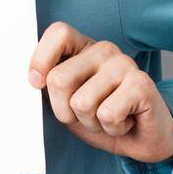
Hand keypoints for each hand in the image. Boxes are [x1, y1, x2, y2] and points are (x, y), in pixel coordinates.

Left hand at [28, 21, 172, 164]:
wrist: (143, 140)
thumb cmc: (102, 118)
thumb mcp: (66, 103)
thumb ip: (49, 87)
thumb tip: (30, 79)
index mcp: (83, 48)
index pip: (58, 33)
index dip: (40, 60)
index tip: (37, 83)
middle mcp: (103, 50)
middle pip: (59, 79)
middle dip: (65, 111)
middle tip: (87, 114)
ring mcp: (124, 64)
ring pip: (81, 103)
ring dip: (92, 123)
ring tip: (109, 118)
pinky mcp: (141, 83)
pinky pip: (107, 114)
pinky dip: (112, 128)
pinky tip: (126, 121)